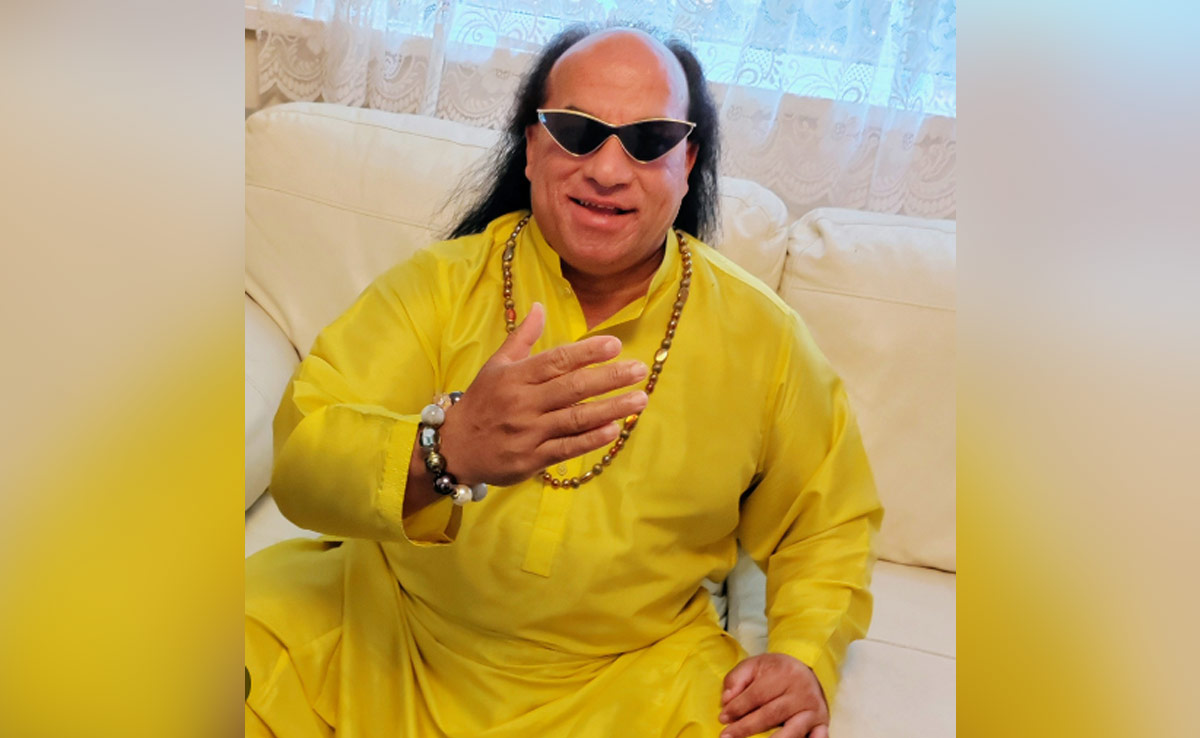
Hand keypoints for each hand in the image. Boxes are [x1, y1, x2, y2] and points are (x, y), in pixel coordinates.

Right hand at [438, 302, 648, 486]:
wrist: (454, 449)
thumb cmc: (481, 403)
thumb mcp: (495, 366)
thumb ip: (522, 338)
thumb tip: (539, 306)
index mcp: (515, 377)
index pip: (556, 360)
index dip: (586, 352)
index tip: (615, 345)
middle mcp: (523, 403)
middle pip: (572, 388)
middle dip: (609, 378)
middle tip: (639, 370)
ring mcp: (528, 432)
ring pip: (575, 419)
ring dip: (611, 408)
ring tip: (640, 398)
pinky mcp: (532, 459)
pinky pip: (567, 448)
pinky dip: (591, 439)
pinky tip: (614, 429)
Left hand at [718, 653, 828, 737]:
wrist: (807, 670)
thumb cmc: (777, 671)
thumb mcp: (755, 665)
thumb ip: (737, 678)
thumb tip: (726, 700)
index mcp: (784, 674)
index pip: (757, 695)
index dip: (737, 708)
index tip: (723, 718)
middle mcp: (802, 692)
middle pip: (771, 714)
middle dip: (746, 727)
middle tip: (727, 736)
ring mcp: (813, 709)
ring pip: (793, 730)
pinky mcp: (822, 723)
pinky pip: (818, 737)